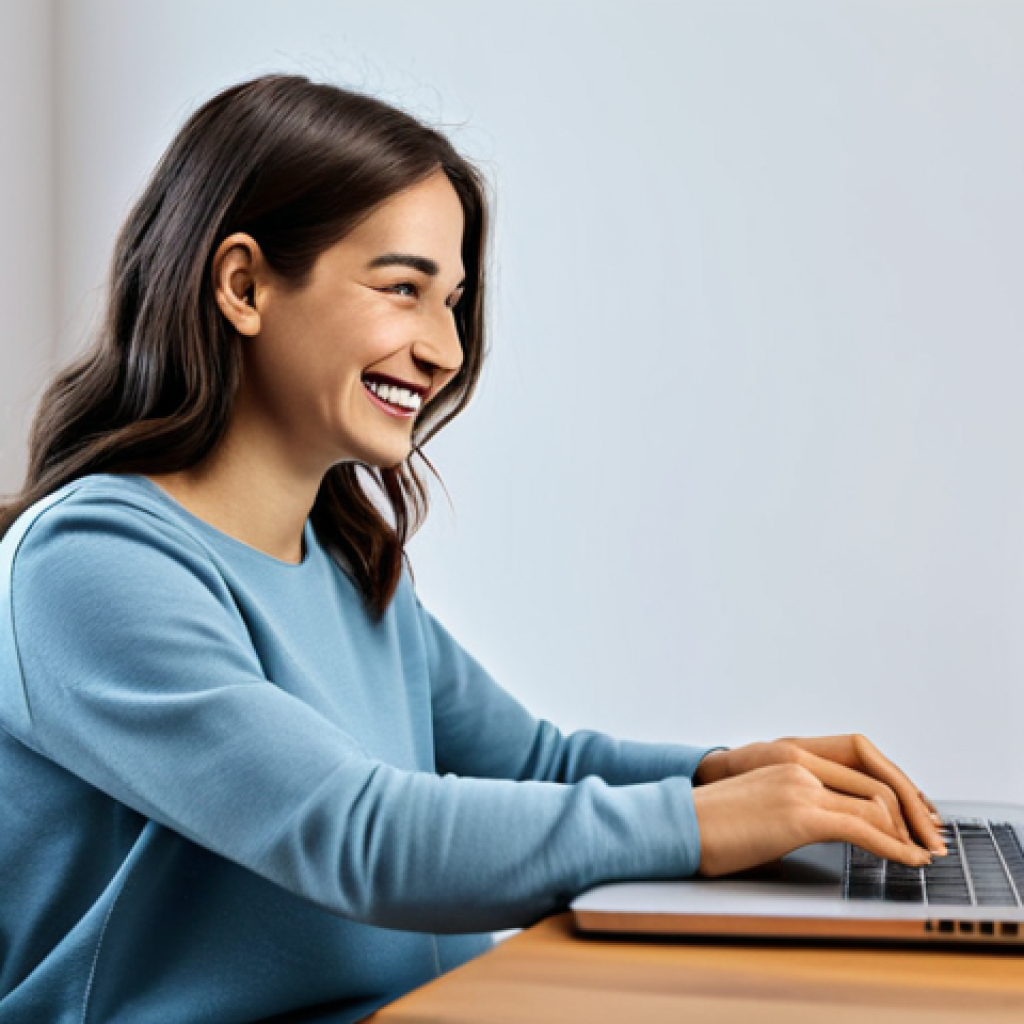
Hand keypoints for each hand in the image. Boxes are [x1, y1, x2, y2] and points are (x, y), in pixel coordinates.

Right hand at [691, 735, 945, 876]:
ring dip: (908, 833)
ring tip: (924, 855)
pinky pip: (863, 829)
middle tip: (929, 840)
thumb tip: (807, 835)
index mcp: (789, 759)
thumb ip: (786, 808)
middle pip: (875, 784)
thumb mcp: (755, 806)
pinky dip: (894, 847)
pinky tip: (909, 861)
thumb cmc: (706, 822)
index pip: (858, 771)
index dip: (892, 795)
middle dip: (910, 814)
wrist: (675, 822)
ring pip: (876, 805)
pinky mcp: (799, 814)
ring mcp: (800, 787)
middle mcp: (799, 765)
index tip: (910, 820)